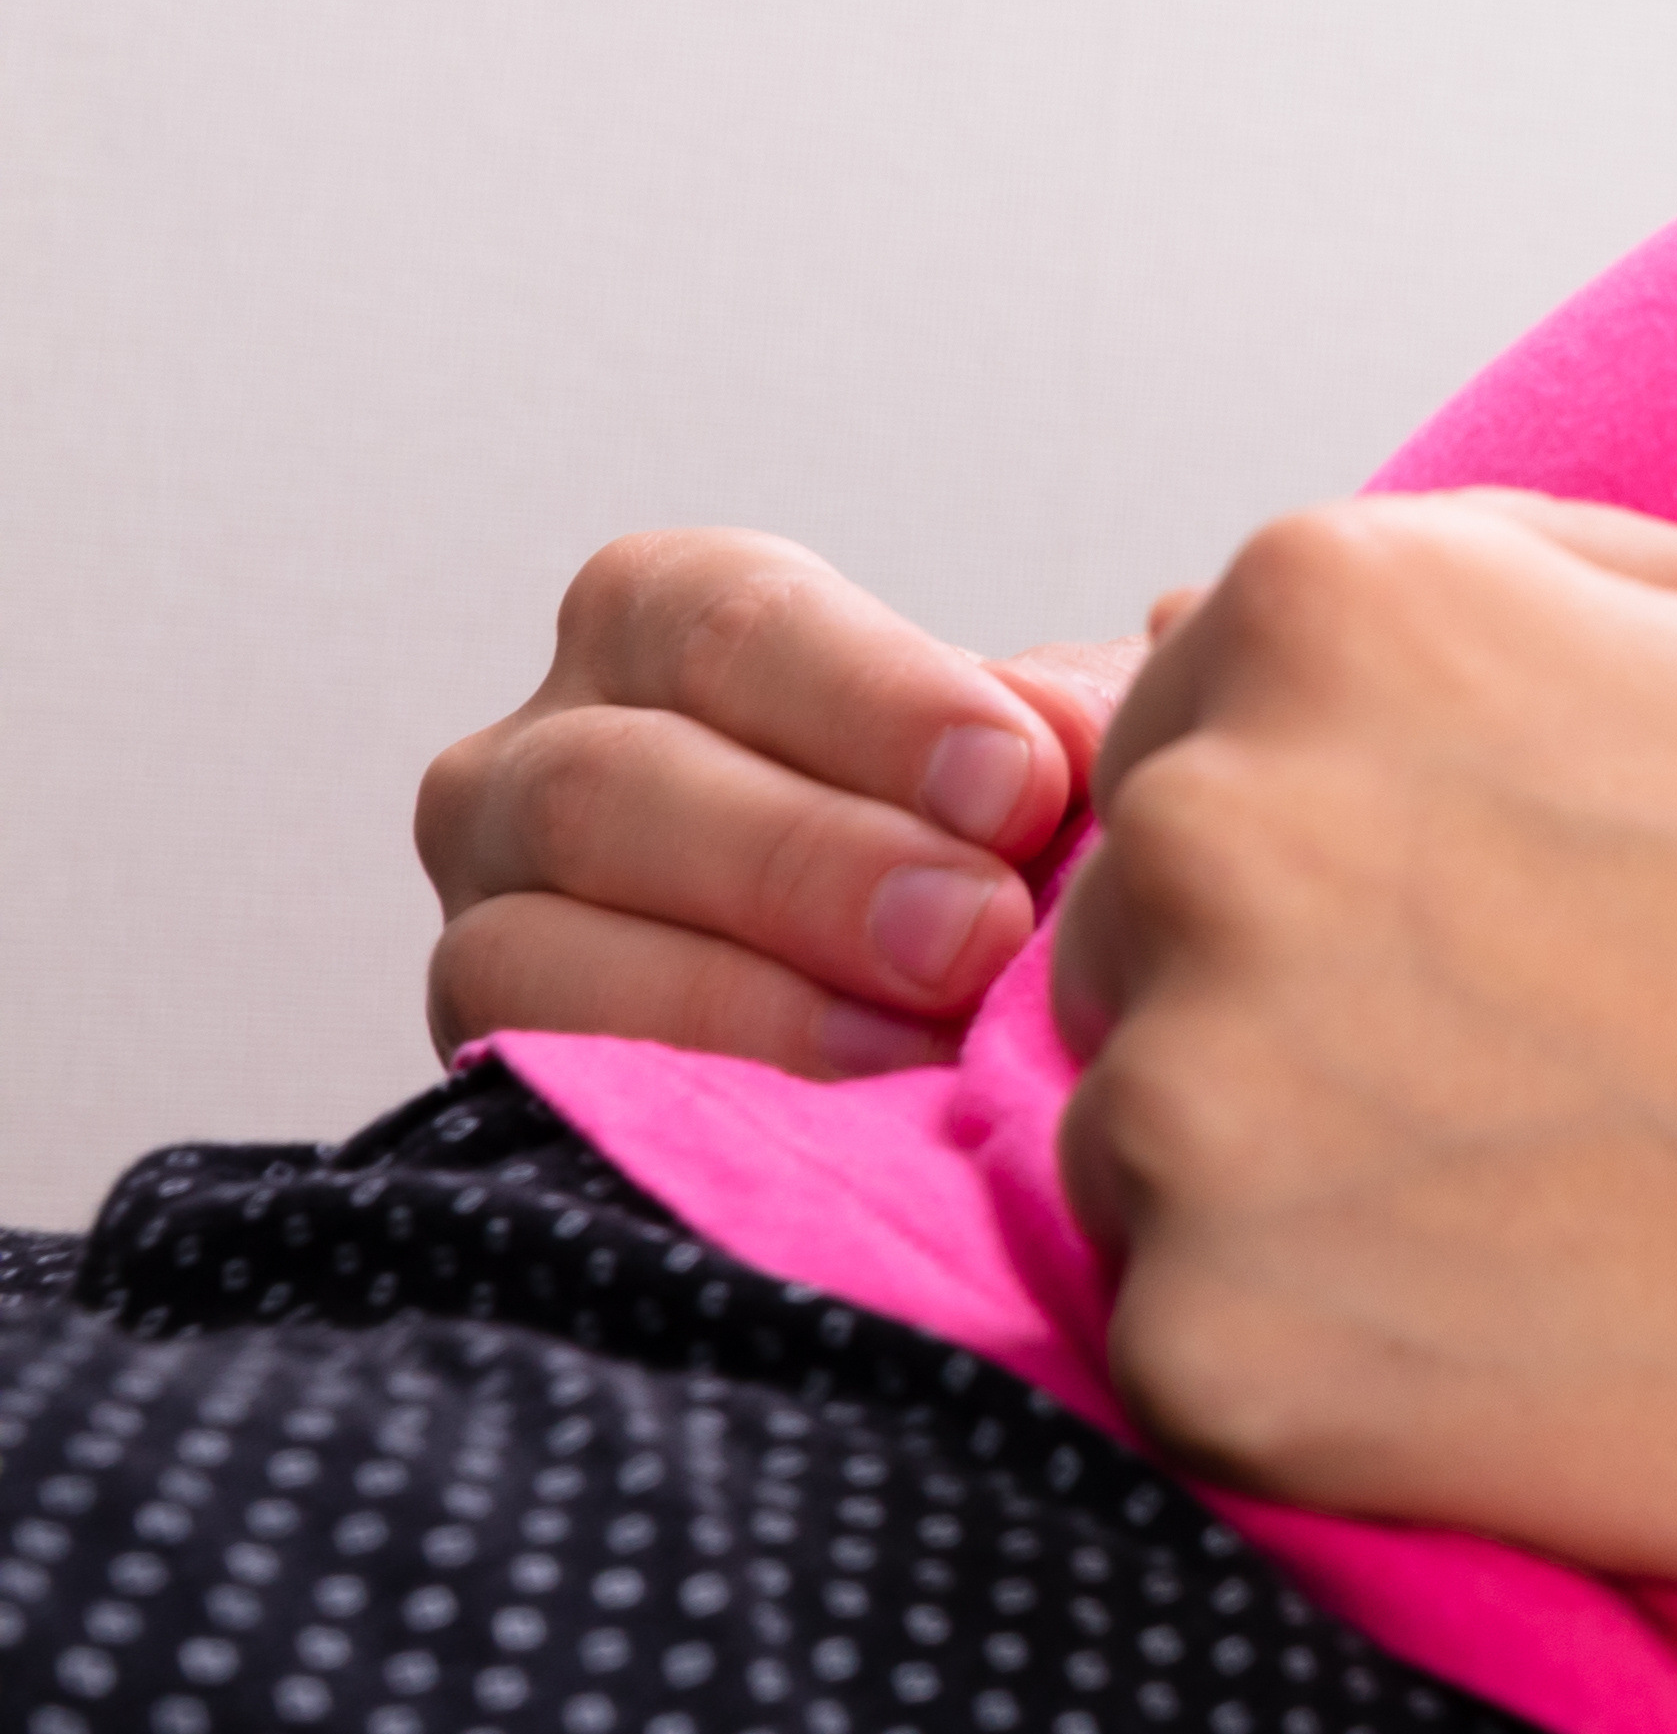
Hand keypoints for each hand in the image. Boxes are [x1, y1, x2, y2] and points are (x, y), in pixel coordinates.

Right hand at [420, 531, 1139, 1072]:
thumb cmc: (993, 832)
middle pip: (613, 782)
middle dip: (810, 862)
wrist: (933, 998)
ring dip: (746, 997)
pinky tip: (843, 1112)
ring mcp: (485, 914)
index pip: (731, 623)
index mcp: (662, 622)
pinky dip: (696, 1091)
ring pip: (536, 944)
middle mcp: (534, 754)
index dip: (874, 702)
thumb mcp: (1039, 749)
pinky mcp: (488, 1063)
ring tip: (924, 1037)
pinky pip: (538, 1076)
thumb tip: (1133, 676)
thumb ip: (1078, 711)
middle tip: (981, 930)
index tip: (1022, 782)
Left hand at [1049, 490, 1676, 1641]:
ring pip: (1149, 1120)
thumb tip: (1251, 601)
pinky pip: (1195, 1324)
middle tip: (1570, 1067)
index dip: (1388, 811)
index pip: (1208, 693)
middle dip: (1312, 979)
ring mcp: (1186, 1095)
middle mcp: (1215, 826)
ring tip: (1565, 1199)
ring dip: (1304, 1165)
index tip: (1546, 907)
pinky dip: (1330, 1345)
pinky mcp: (1201, 1341)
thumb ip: (1521, 565)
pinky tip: (1533, 1332)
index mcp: (1345, 615)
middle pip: (1146, 906)